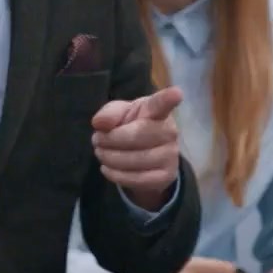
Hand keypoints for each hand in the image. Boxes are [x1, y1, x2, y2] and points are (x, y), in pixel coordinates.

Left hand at [91, 87, 182, 204]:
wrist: (144, 154)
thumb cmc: (131, 125)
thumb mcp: (119, 114)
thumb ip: (109, 114)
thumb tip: (99, 123)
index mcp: (156, 110)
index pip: (162, 103)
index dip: (169, 98)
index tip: (176, 93)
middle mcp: (169, 131)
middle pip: (137, 136)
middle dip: (110, 139)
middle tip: (96, 140)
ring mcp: (171, 155)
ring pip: (135, 160)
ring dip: (110, 158)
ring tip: (100, 153)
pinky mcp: (166, 176)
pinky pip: (137, 179)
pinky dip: (116, 175)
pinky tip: (107, 168)